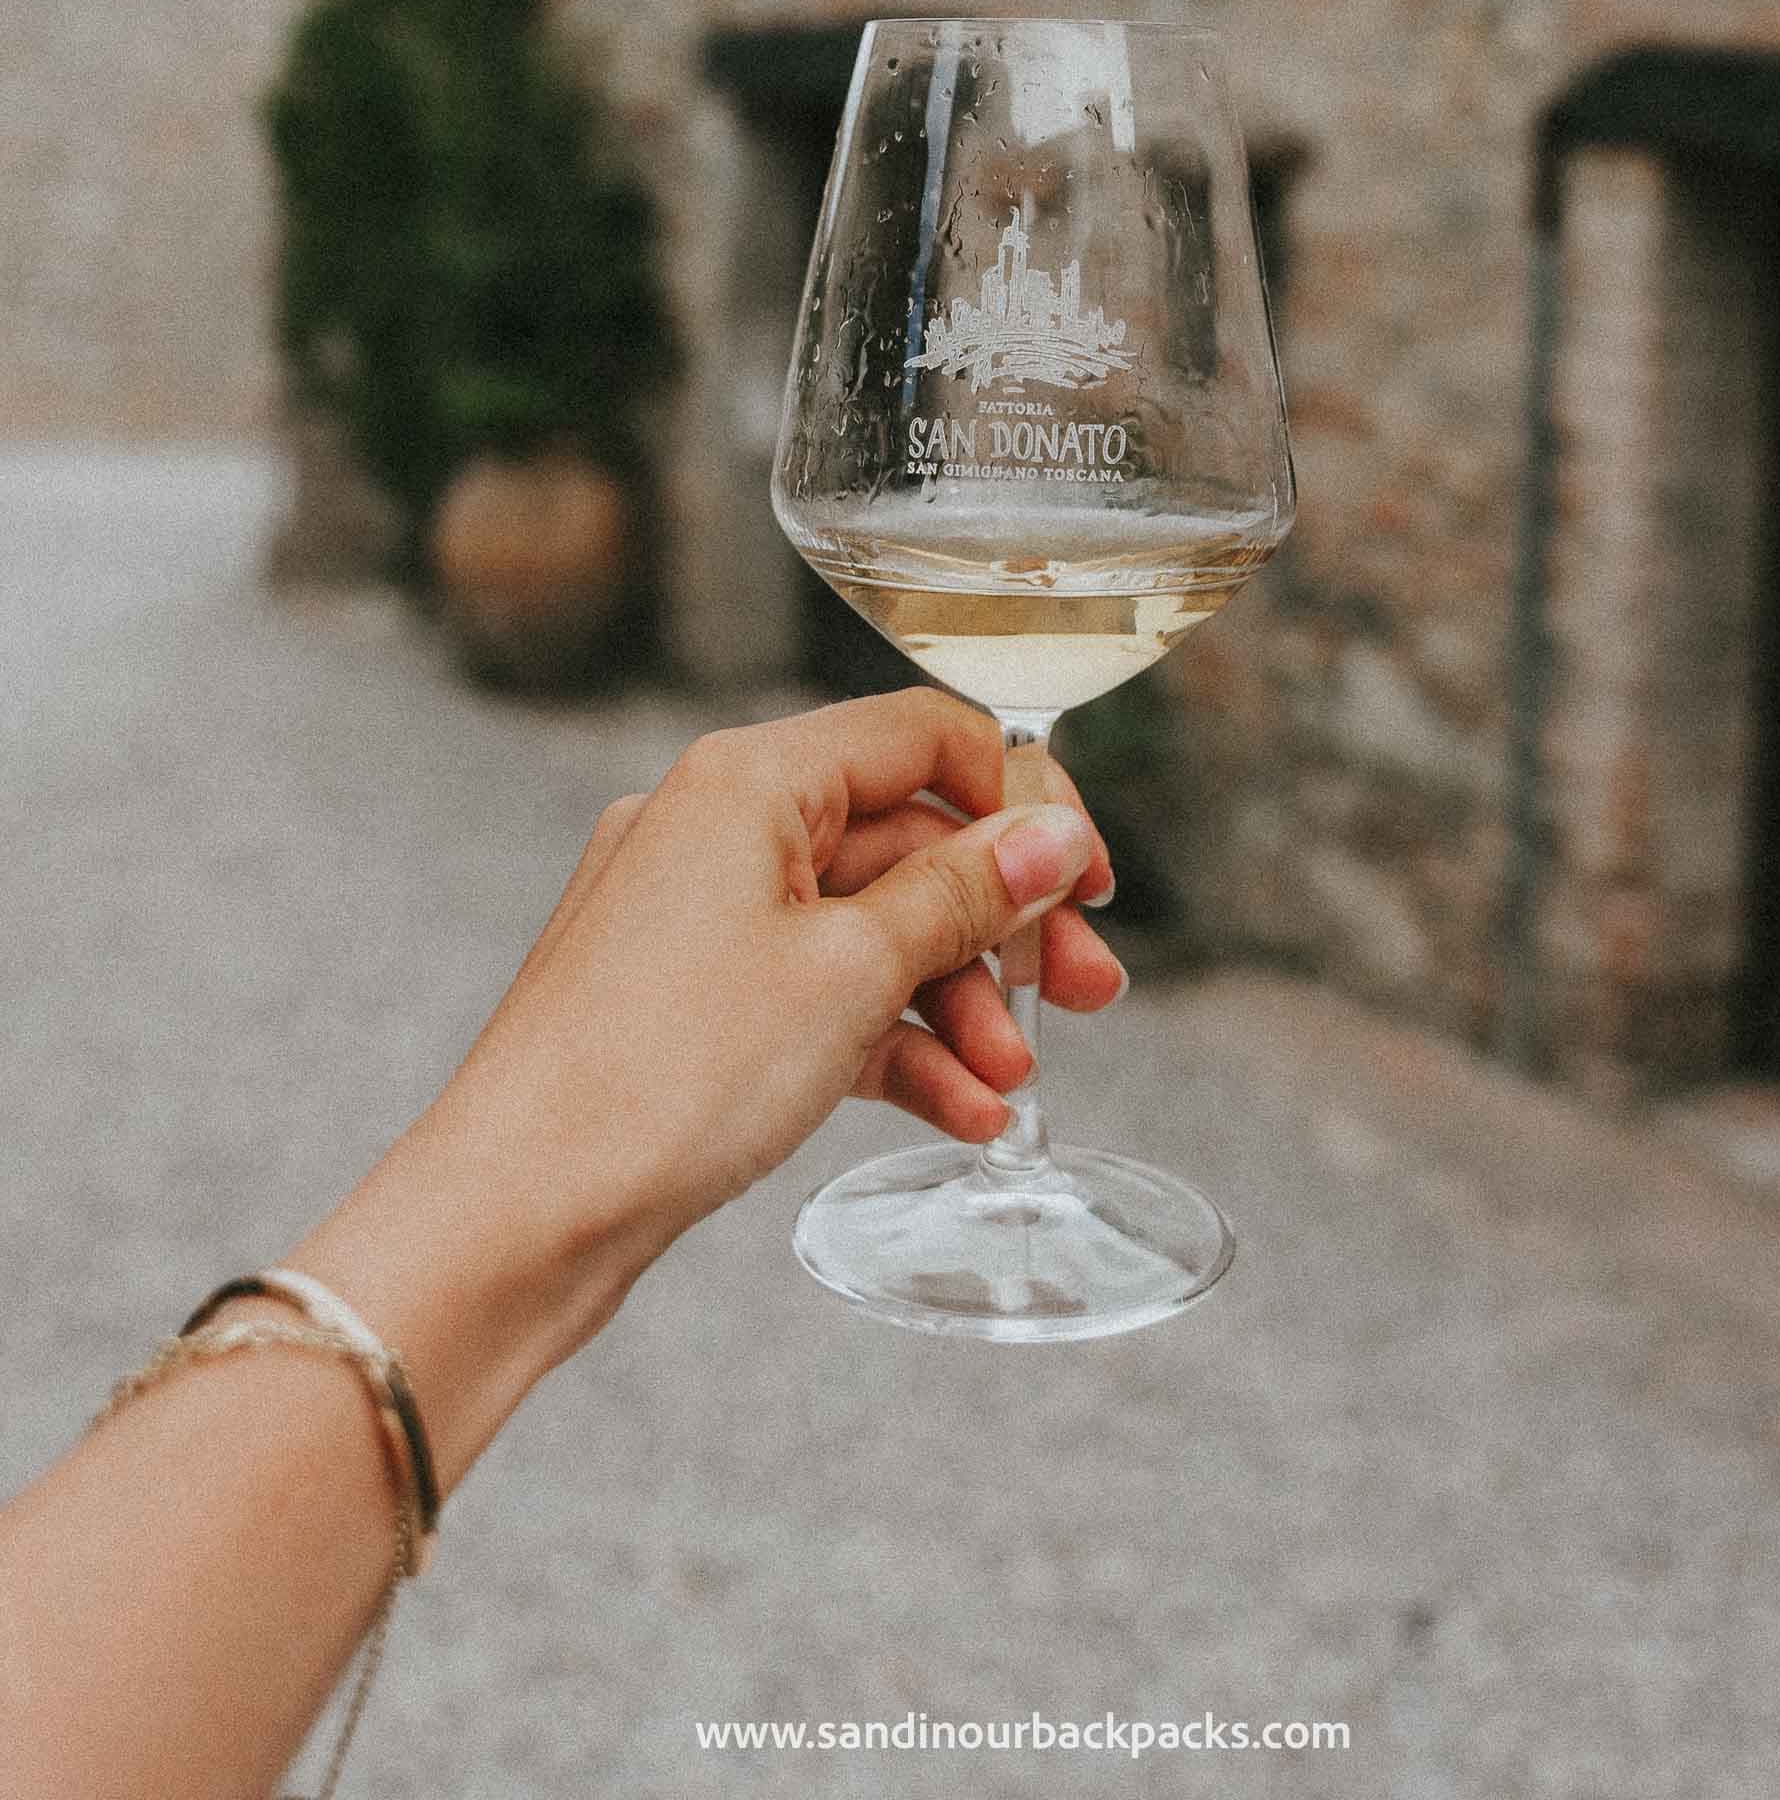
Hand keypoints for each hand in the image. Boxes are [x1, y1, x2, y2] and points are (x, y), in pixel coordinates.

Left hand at [339, 691, 1118, 1379]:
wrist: (515, 1218)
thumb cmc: (658, 1077)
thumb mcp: (850, 972)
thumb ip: (964, 894)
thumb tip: (1052, 836)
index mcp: (746, 778)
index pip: (922, 737)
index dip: (1022, 800)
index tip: (1085, 881)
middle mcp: (714, 826)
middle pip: (904, 841)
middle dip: (1003, 926)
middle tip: (1089, 990)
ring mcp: (695, 918)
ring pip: (868, 930)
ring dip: (956, 1002)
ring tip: (1014, 1084)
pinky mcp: (687, 1003)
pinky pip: (817, 997)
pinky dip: (891, 1045)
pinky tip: (959, 1112)